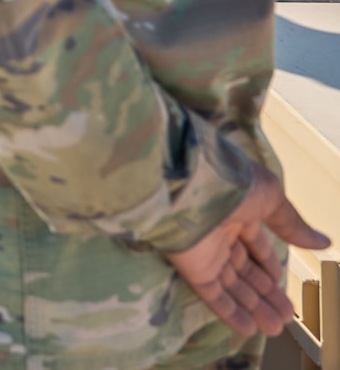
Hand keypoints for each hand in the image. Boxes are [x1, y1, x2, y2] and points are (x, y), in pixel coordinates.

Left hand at [168, 166, 327, 338]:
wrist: (187, 183)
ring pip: (231, 285)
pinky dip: (229, 312)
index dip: (267, 265)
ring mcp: (203, 250)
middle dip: (265, 293)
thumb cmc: (232, 182)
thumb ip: (292, 225)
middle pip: (244, 269)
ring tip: (275, 328)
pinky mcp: (189, 266)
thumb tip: (324, 243)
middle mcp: (219, 232)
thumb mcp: (270, 197)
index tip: (280, 284)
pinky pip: (211, 293)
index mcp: (237, 211)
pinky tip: (249, 329)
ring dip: (253, 307)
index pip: (254, 244)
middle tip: (286, 317)